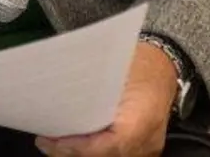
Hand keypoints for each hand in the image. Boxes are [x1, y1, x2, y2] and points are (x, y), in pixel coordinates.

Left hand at [34, 42, 175, 155]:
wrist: (163, 65)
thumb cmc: (137, 62)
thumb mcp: (111, 69)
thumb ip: (88, 90)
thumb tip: (55, 97)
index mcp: (141, 117)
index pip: (110, 144)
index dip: (78, 147)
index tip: (51, 140)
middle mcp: (148, 139)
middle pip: (106, 156)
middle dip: (73, 152)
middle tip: (45, 142)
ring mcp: (148, 147)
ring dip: (82, 153)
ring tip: (55, 143)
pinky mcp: (144, 148)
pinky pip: (117, 155)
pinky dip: (94, 152)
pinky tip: (74, 143)